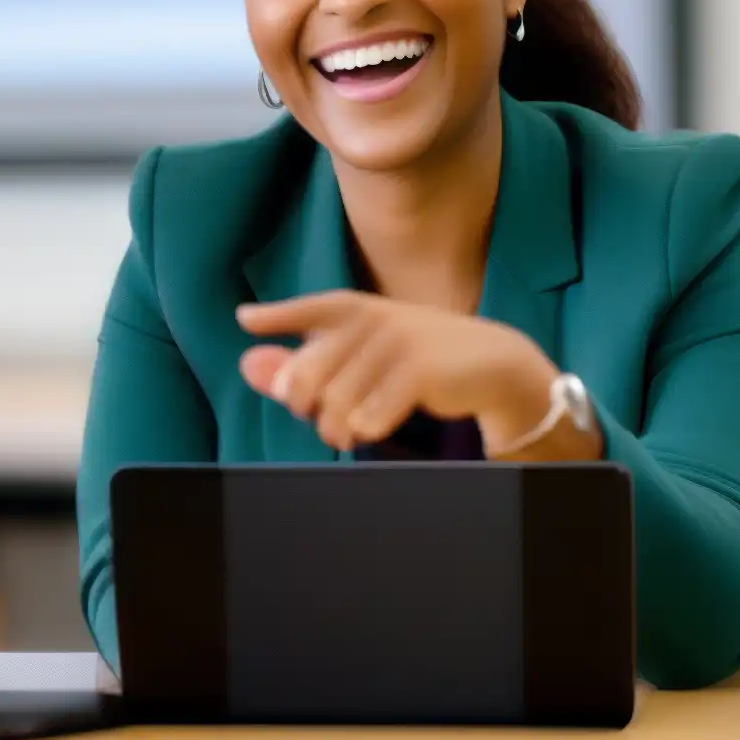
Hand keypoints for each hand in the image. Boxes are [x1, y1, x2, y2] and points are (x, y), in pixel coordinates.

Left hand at [235, 291, 593, 458]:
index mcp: (356, 309)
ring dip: (337, 429)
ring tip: (352, 430)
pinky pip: (367, 416)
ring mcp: (395, 340)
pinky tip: (375, 428)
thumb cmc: (417, 363)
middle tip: (323, 417)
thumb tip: (246, 364)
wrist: (492, 366)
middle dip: (307, 407)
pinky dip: (366, 430)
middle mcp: (372, 318)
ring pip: (333, 404)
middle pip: (306, 377)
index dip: (277, 317)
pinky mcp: (417, 370)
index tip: (246, 321)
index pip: (311, 309)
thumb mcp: (360, 359)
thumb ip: (303, 364)